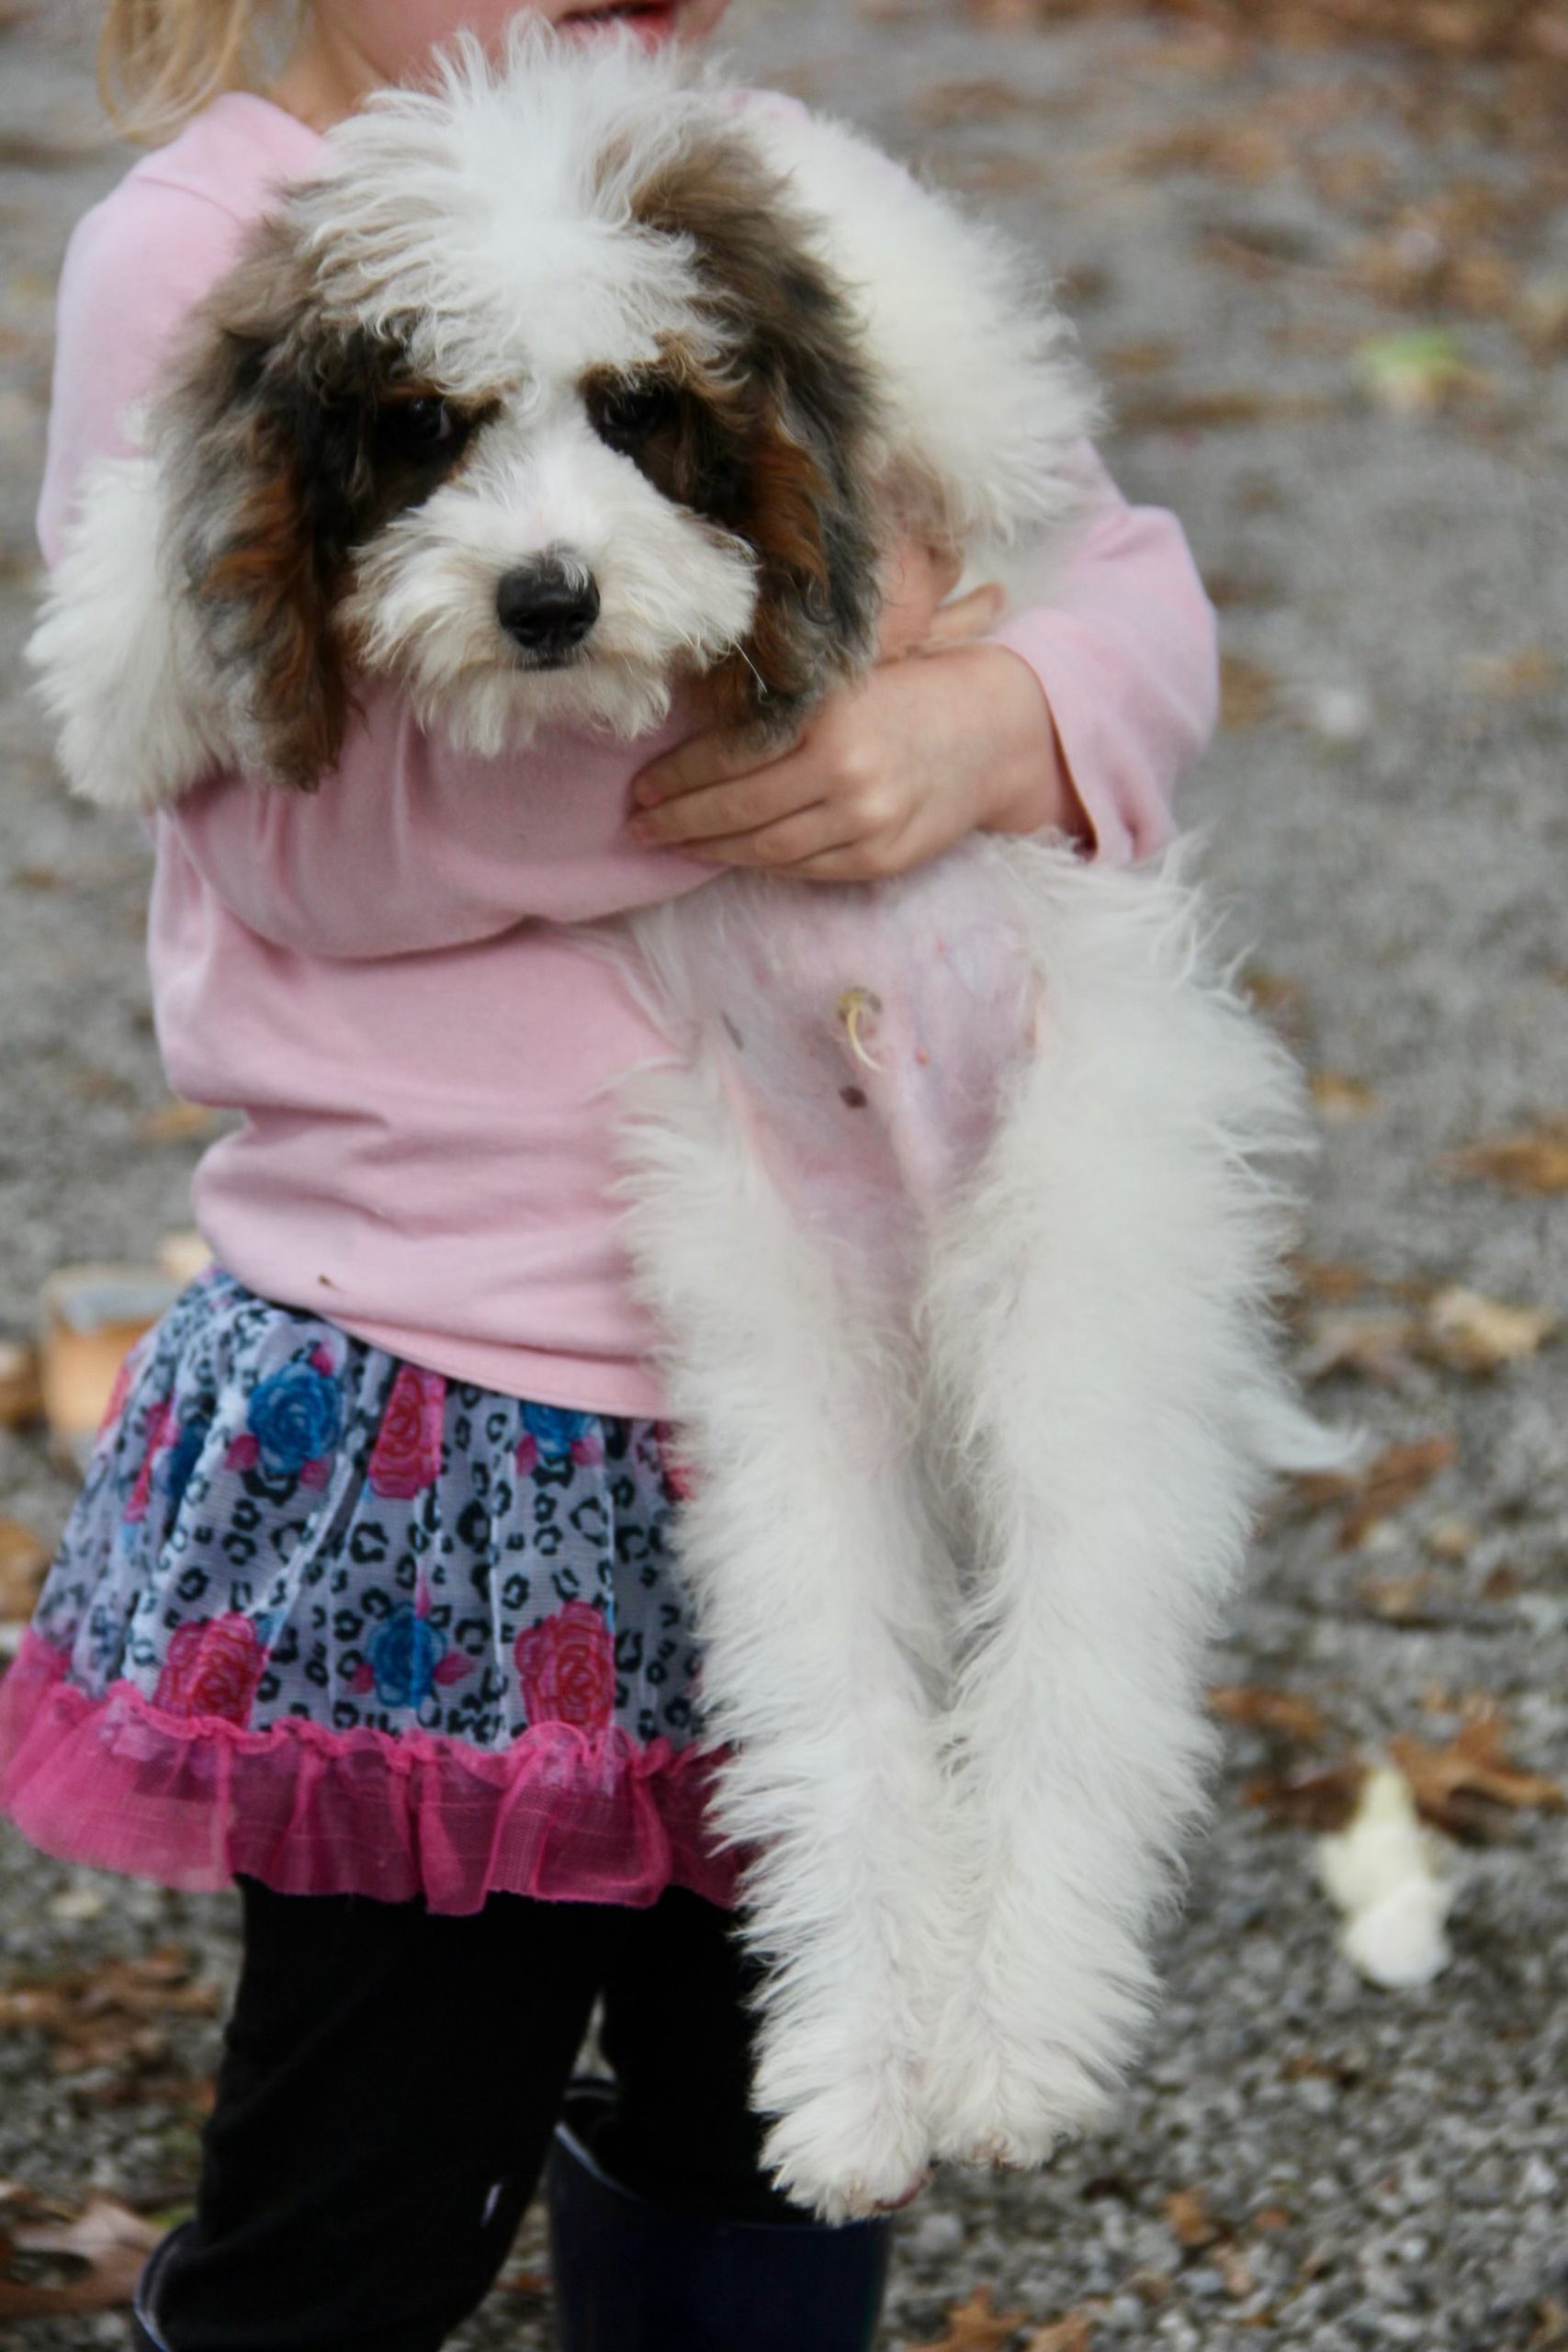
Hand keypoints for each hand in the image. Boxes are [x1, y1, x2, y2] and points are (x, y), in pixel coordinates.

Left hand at [630, 587, 1082, 880]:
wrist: (994, 733)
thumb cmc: (912, 691)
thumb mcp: (847, 677)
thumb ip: (784, 704)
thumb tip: (697, 729)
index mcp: (828, 716)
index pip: (731, 756)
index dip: (679, 777)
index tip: (642, 787)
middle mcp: (845, 773)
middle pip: (738, 809)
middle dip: (678, 821)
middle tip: (638, 825)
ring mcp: (864, 822)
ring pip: (765, 848)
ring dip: (710, 849)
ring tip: (671, 844)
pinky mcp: (879, 858)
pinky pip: (802, 869)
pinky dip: (759, 865)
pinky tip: (729, 856)